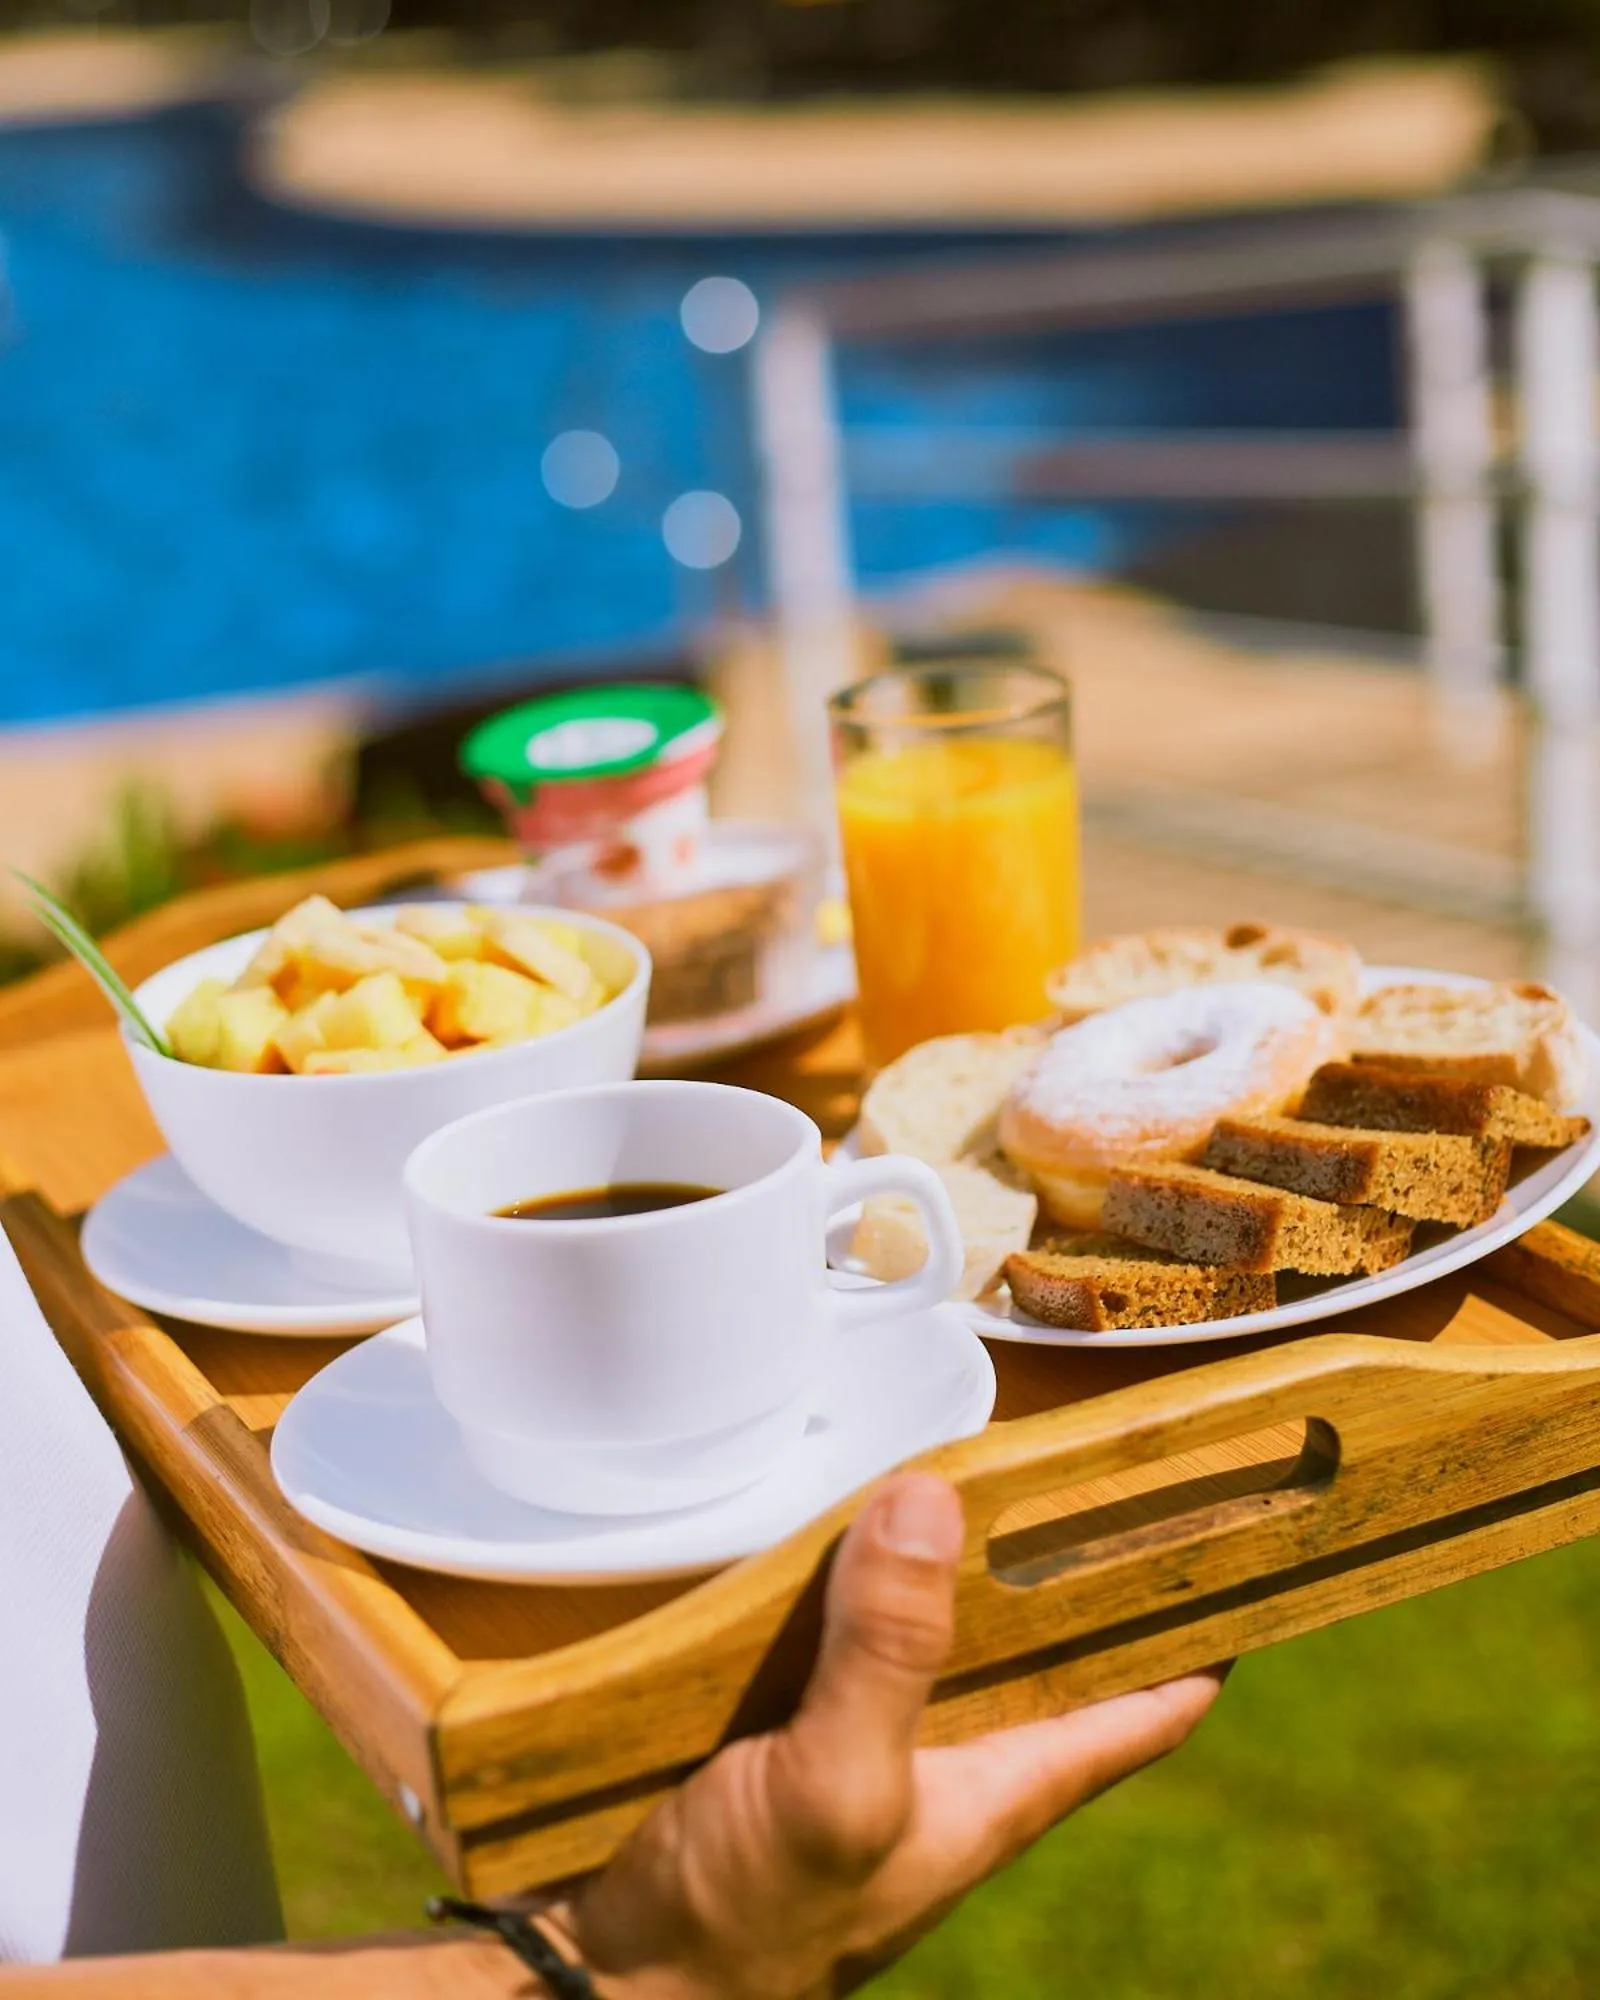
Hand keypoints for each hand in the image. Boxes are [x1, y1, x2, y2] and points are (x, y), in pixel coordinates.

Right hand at [546, 1472, 1223, 1999]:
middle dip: (1073, 1555)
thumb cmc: (748, 1925)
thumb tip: (937, 1502)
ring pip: (941, 1621)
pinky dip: (850, 1568)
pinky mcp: (786, 1722)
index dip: (1202, 1627)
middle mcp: (950, 1756)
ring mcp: (867, 1737)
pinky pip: (842, 1625)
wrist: (607, 1983)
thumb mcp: (838, 1788)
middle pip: (1047, 1645)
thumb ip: (890, 1654)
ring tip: (970, 1442)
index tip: (1250, 1534)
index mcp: (1001, 1788)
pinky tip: (829, 1509)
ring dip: (954, 1548)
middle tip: (1096, 1441)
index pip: (1145, 1702)